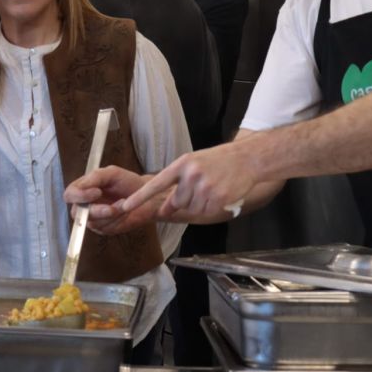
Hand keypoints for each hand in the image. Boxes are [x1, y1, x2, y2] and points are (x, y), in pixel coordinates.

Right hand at [65, 166, 162, 234]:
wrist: (147, 196)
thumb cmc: (128, 182)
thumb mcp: (112, 173)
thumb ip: (95, 177)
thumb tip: (80, 187)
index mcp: (83, 189)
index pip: (69, 195)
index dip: (79, 196)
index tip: (97, 192)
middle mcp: (85, 206)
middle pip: (77, 213)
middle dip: (97, 210)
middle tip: (113, 207)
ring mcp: (94, 219)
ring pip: (93, 222)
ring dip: (111, 214)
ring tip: (124, 204)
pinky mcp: (105, 229)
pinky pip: (105, 228)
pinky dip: (117, 220)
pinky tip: (125, 212)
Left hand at [119, 142, 259, 224]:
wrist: (247, 159)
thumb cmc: (219, 161)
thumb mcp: (194, 164)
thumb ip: (177, 183)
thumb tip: (165, 209)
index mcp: (182, 164)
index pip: (156, 184)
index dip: (139, 197)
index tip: (124, 206)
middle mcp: (192, 175)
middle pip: (177, 201)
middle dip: (185, 200)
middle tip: (201, 188)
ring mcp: (205, 187)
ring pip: (191, 208)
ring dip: (199, 204)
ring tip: (212, 188)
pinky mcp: (218, 198)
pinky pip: (205, 211)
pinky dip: (211, 207)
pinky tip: (220, 194)